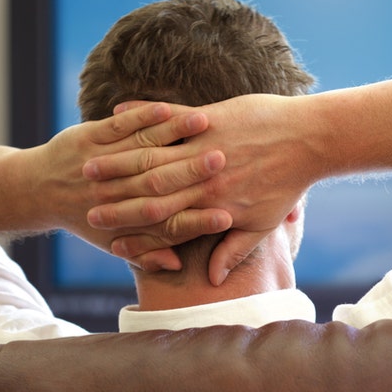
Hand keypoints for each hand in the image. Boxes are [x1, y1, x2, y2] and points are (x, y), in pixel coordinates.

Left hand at [30, 101, 233, 268]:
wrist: (36, 191)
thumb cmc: (84, 218)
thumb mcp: (113, 242)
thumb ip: (149, 252)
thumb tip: (176, 264)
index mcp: (124, 221)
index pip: (169, 225)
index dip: (197, 223)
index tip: (225, 217)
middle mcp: (113, 193)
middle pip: (161, 184)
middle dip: (193, 172)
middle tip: (223, 162)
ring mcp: (100, 163)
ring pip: (143, 148)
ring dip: (174, 135)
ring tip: (204, 124)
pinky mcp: (88, 138)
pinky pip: (119, 126)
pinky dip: (142, 116)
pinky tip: (165, 109)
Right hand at [84, 93, 315, 283]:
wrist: (310, 140)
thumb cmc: (288, 184)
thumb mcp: (262, 224)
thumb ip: (234, 250)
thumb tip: (212, 278)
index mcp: (213, 206)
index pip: (161, 222)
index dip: (129, 228)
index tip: (100, 231)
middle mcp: (204, 179)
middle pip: (148, 191)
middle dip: (112, 196)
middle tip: (81, 198)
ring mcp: (205, 145)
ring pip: (152, 155)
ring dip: (116, 159)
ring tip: (88, 162)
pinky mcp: (211, 117)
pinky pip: (169, 118)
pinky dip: (142, 116)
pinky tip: (116, 113)